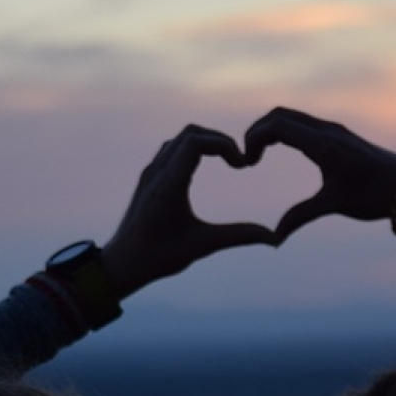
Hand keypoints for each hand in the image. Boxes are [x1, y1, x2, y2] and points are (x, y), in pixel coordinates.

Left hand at [103, 124, 277, 298]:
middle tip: (237, 160)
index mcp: (169, 185)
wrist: (121, 263)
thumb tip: (273, 238)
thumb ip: (239, 237)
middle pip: (190, 132)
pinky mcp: (148, 178)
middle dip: (218, 140)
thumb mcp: (203, 246)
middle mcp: (157, 172)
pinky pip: (171, 149)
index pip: (196, 142)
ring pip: (179, 138)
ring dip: (205, 142)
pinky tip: (204, 168)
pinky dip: (191, 149)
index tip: (240, 164)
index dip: (224, 143)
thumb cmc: (159, 257)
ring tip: (225, 161)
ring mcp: (150, 173)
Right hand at [243, 107, 395, 240]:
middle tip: (247, 158)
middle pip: (279, 115)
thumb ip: (299, 217)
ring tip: (258, 155)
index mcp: (323, 144)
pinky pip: (304, 123)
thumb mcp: (334, 205)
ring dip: (270, 130)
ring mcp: (334, 130)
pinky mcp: (340, 135)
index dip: (253, 139)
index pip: (277, 126)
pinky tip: (282, 151)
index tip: (246, 163)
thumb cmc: (375, 196)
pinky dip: (284, 131)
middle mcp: (327, 130)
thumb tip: (274, 240)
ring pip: (291, 116)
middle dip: (257, 132)